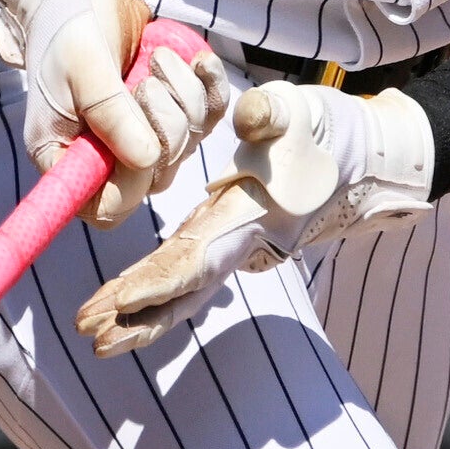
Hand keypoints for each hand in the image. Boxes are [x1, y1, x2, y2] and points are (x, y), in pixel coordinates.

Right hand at [0, 0, 234, 222]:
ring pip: (187, 146)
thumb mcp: (81, 66)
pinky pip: (210, 117)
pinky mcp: (172, 111)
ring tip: (156, 60)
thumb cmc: (67, 27)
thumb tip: (146, 159)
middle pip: (155, 177)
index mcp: (68, 158)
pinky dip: (210, 88)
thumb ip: (108, 113)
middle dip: (164, 126)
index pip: (106, 208)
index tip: (136, 139)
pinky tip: (199, 62)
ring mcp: (142, 135)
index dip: (130, 184)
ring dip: (185, 99)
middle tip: (144, 80)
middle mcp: (106, 156)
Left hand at [76, 80, 433, 356]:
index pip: (197, 260)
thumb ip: (271, 114)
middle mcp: (241, 243)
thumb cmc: (323, 132)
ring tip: (94, 336)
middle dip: (137, 315)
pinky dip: (153, 296)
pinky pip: (183, 277)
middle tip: (90, 334)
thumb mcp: (298, 112)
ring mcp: (231, 246)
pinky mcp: (223, 240)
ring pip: (182, 292)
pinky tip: (118, 310)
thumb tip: (251, 119)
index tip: (120, 302)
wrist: (359, 156)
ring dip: (140, 317)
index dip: (157, 283)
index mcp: (252, 220)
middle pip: (183, 290)